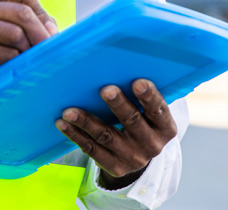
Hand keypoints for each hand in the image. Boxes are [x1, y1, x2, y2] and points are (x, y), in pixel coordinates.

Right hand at [0, 0, 56, 104]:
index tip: (48, 33)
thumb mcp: (9, 27)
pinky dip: (14, 62)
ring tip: (24, 59)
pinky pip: (7, 53)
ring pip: (16, 33)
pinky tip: (9, 66)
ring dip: (27, 50)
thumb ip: (33, 21)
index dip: (40, 12)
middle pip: (22, 12)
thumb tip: (51, 29)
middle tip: (49, 51)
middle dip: (40, 34)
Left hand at [55, 79, 177, 189]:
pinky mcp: (114, 166)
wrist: (137, 155)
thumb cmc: (140, 118)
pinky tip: (62, 123)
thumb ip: (139, 91)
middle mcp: (151, 144)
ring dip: (86, 121)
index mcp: (164, 127)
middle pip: (132, 121)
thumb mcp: (148, 111)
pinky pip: (91, 149)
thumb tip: (118, 60)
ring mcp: (132, 157)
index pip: (158, 109)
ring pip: (106, 136)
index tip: (138, 81)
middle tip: (105, 89)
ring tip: (69, 110)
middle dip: (118, 105)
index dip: (149, 96)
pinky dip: (75, 135)